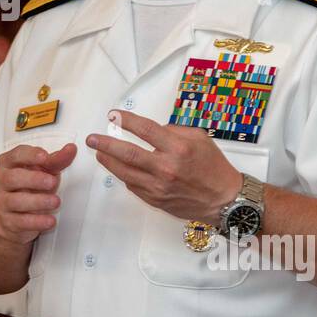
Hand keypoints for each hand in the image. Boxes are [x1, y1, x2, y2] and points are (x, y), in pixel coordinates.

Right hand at [0, 142, 76, 244]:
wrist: (12, 216)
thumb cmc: (29, 187)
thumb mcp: (43, 171)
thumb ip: (56, 160)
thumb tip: (71, 149)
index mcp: (7, 163)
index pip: (16, 155)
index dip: (30, 155)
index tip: (45, 157)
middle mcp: (0, 181)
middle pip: (12, 178)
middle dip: (34, 179)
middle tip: (53, 182)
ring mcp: (1, 202)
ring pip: (15, 201)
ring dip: (38, 201)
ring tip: (56, 202)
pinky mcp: (7, 221)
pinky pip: (20, 222)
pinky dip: (37, 222)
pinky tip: (50, 221)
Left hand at [85, 110, 240, 223]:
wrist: (223, 200)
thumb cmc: (213, 167)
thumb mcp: (199, 138)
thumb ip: (173, 131)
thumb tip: (150, 130)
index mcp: (178, 148)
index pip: (145, 130)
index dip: (126, 121)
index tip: (114, 115)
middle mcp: (166, 168)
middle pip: (127, 153)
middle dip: (106, 144)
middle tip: (92, 139)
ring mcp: (158, 186)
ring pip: (125, 172)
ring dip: (108, 161)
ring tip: (99, 153)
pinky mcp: (155, 200)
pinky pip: (133, 186)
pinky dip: (124, 176)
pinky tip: (119, 168)